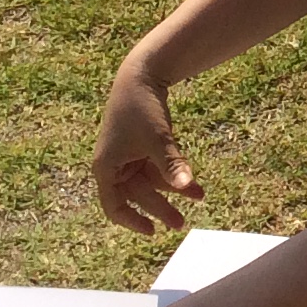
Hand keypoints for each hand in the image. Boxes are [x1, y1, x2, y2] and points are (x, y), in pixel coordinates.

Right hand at [94, 59, 201, 233]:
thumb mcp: (157, 139)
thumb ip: (171, 165)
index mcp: (106, 168)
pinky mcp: (142, 147)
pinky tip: (195, 184)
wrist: (142, 75)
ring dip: (174, 189)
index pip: (114, 206)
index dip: (131, 221)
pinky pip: (159, 168)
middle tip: (181, 223)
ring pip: (152, 182)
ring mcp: (129, 157)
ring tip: (200, 197)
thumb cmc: (141, 108)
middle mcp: (115, 166)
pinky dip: (176, 173)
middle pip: (139, 195)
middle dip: (161, 208)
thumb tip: (186, 185)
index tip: (152, 231)